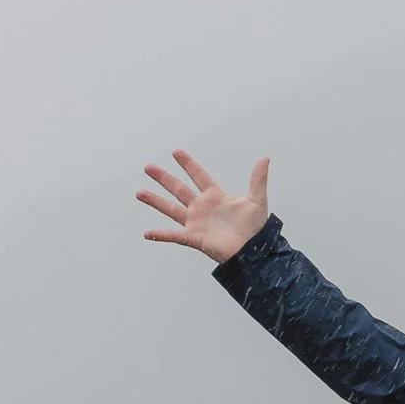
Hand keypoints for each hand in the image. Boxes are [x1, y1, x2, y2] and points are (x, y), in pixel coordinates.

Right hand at [137, 148, 269, 261]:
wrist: (254, 251)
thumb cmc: (256, 228)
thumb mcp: (257, 200)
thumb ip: (258, 179)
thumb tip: (265, 158)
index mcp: (215, 197)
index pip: (199, 176)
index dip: (188, 164)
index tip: (176, 152)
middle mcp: (202, 208)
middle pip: (179, 189)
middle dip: (163, 178)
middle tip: (148, 167)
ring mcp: (196, 223)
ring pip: (171, 209)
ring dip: (155, 201)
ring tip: (139, 192)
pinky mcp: (194, 238)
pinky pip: (174, 236)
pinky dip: (161, 235)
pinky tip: (147, 233)